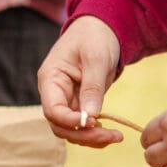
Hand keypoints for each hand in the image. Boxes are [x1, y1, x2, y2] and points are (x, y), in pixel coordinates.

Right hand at [37, 16, 122, 147]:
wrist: (102, 28)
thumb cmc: (94, 36)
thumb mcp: (96, 58)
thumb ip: (92, 87)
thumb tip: (90, 116)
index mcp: (50, 79)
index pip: (53, 110)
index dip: (70, 121)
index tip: (94, 122)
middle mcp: (54, 93)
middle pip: (60, 125)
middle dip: (84, 134)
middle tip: (110, 136)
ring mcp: (66, 101)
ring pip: (71, 130)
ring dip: (91, 138)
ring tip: (115, 137)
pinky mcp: (79, 105)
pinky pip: (82, 126)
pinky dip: (95, 133)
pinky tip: (111, 134)